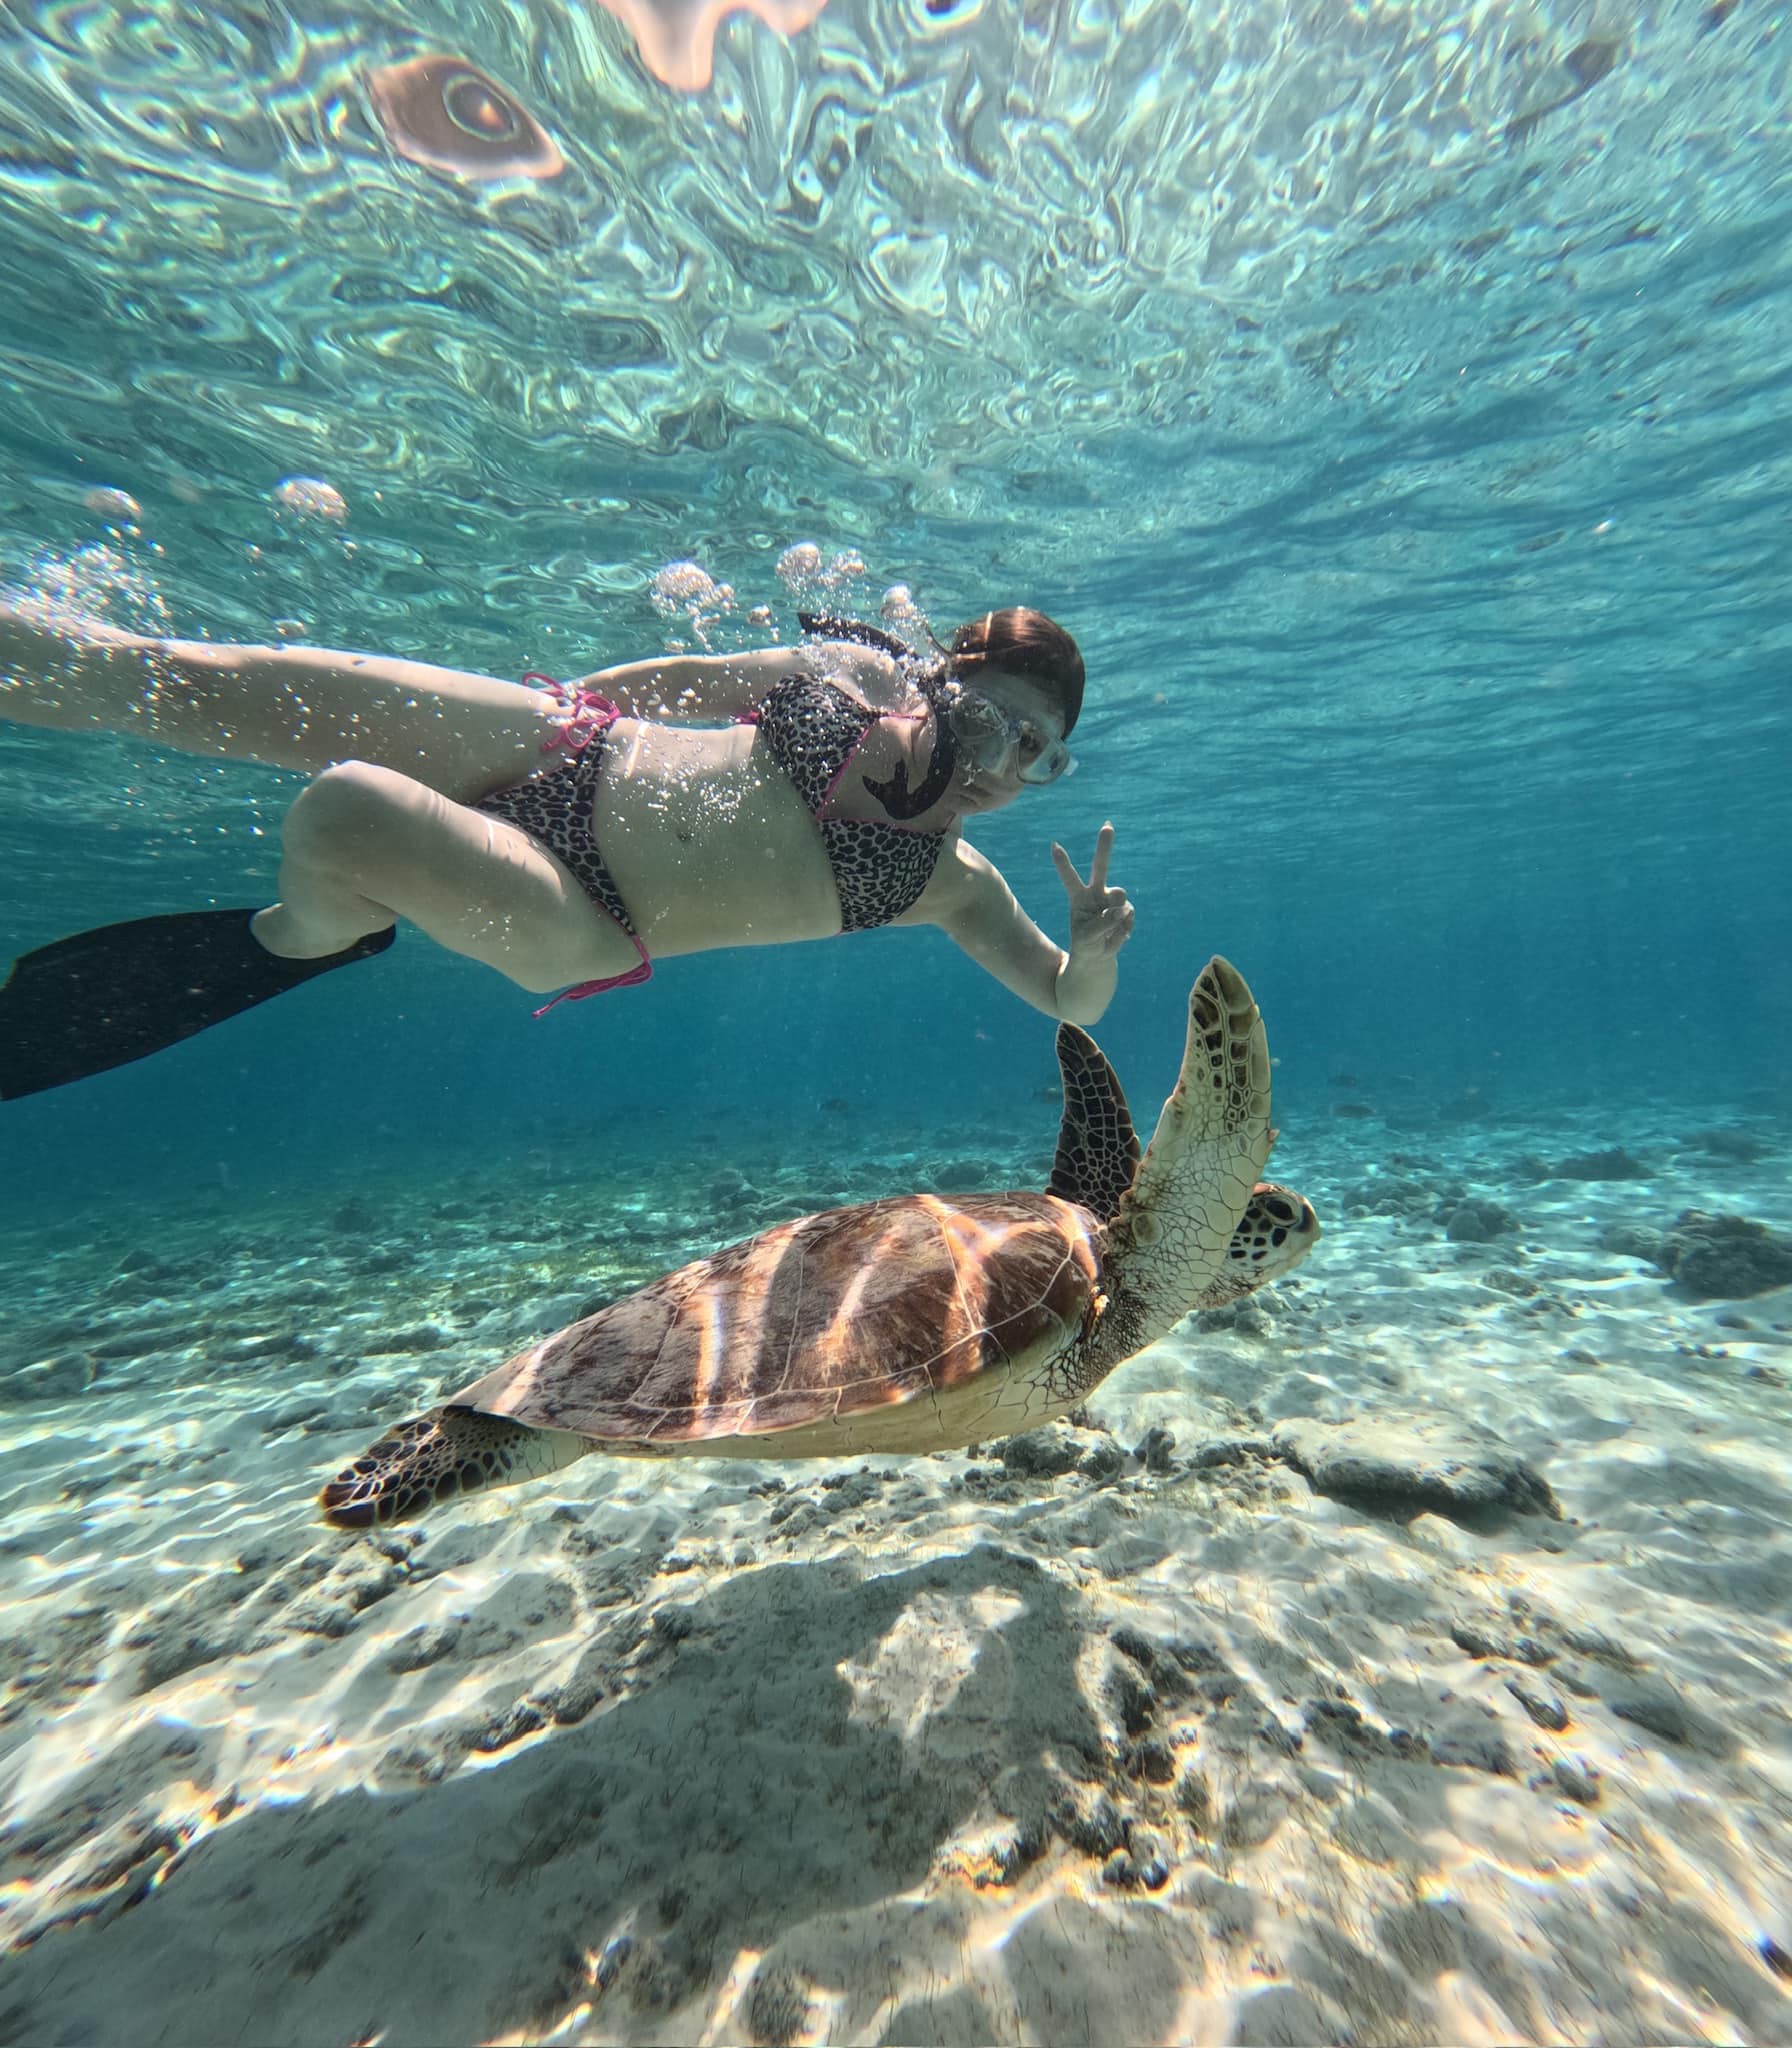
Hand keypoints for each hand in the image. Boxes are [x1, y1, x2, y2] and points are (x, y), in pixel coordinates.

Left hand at [1052, 822, 1134, 958]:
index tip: (1054, 845)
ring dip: (1116, 913)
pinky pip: (1129, 914)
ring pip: (1119, 896)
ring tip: (1108, 929)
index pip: (1069, 877)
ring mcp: (1111, 899)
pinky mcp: (1126, 909)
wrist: (1098, 956)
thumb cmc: (1086, 944)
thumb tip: (1121, 910)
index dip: (1063, 863)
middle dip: (1105, 846)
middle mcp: (1095, 892)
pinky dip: (1124, 927)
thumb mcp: (1086, 939)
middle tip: (1108, 825)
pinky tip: (1117, 934)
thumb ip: (1102, 924)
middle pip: (1101, 865)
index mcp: (1078, 897)